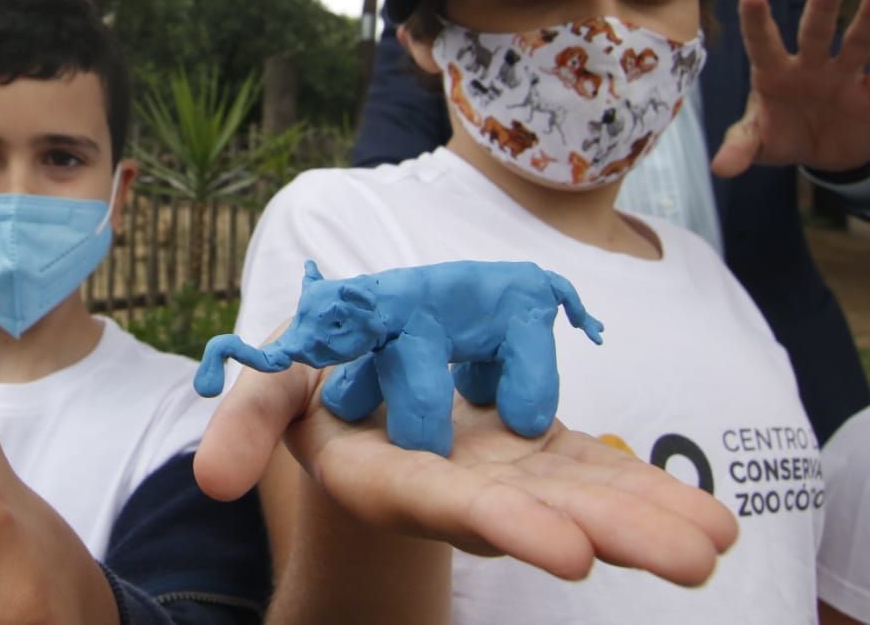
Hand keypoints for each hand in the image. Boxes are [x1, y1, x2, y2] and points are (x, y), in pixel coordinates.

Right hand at [195, 360, 736, 585]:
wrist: (353, 371)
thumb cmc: (307, 376)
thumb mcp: (268, 385)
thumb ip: (246, 422)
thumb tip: (212, 481)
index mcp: (382, 471)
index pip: (440, 500)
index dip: (498, 522)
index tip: (566, 550)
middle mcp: (450, 483)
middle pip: (530, 514)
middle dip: (607, 532)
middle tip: (687, 559)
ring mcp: (499, 469)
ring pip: (576, 497)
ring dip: (646, 520)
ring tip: (717, 544)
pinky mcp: (533, 449)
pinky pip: (592, 470)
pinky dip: (646, 491)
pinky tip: (709, 519)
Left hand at [712, 0, 869, 176]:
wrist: (823, 151)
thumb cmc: (781, 136)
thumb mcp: (759, 145)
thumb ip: (741, 150)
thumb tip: (720, 169)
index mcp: (774, 74)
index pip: (762, 44)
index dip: (757, 22)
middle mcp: (811, 66)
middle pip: (816, 32)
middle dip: (824, 6)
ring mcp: (845, 75)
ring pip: (860, 43)